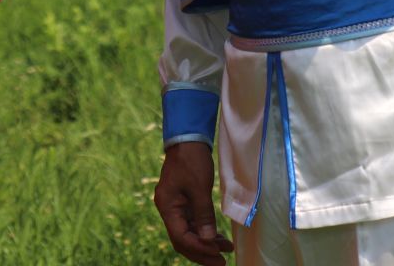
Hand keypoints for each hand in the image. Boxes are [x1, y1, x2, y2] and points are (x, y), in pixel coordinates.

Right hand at [154, 141, 232, 265]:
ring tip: (226, 250)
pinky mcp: (185, 204)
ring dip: (207, 244)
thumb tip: (208, 239)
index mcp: (168, 207)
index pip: (181, 237)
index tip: (217, 253)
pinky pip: (194, 224)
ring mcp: (176, 207)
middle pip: (183, 240)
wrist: (187, 140)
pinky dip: (206, 232)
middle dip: (202, 253)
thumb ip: (203, 215)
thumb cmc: (192, 160)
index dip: (199, 248)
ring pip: (190, 234)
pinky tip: (220, 238)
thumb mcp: (199, 187)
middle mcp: (169, 210)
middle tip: (221, 262)